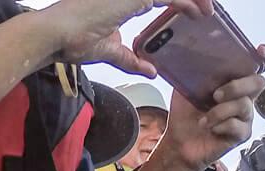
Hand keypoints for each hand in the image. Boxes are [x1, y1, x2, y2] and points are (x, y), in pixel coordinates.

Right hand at [36, 0, 212, 75]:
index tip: (196, 13)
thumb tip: (152, 71)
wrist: (55, 34)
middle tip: (208, 10)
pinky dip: (186, 3)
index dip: (178, 2)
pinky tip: (200, 13)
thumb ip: (131, 59)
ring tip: (209, 11)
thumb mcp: (110, 51)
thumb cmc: (73, 40)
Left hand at [155, 61, 264, 170]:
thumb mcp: (185, 84)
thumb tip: (192, 50)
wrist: (179, 139)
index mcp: (233, 79)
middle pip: (258, 82)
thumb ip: (195, 68)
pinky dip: (221, 125)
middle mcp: (244, 95)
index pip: (256, 64)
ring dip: (221, 111)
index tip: (260, 51)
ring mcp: (245, 115)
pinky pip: (238, 126)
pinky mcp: (241, 134)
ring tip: (204, 118)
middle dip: (237, 86)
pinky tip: (210, 128)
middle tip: (216, 95)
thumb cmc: (185, 111)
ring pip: (244, 105)